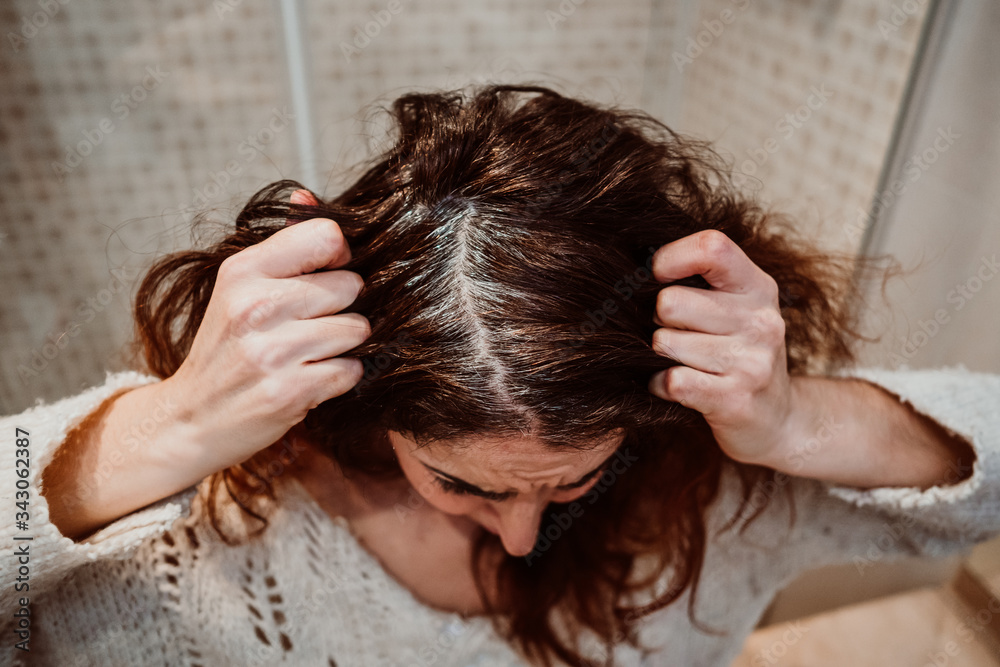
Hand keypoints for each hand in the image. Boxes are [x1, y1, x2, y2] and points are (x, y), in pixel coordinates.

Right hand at [166, 189, 369, 470]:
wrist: (191, 419)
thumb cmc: (225, 350)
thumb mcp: (239, 288)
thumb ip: (282, 245)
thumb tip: (308, 195)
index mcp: (243, 271)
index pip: (327, 236)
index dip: (338, 257)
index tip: (324, 276)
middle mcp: (255, 306)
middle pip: (351, 286)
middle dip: (341, 308)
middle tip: (308, 326)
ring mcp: (271, 351)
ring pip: (357, 329)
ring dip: (343, 346)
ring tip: (308, 354)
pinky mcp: (289, 392)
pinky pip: (351, 370)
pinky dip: (339, 378)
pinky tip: (309, 379)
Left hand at [647, 230, 792, 464]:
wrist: (778, 419)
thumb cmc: (740, 353)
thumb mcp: (737, 306)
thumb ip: (700, 281)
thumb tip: (639, 268)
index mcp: (758, 288)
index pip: (712, 248)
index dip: (671, 258)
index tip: (660, 277)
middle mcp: (761, 321)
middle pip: (670, 302)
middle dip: (658, 320)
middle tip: (675, 333)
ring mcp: (752, 363)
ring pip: (665, 343)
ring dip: (660, 356)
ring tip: (681, 362)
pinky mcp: (735, 400)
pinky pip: (672, 380)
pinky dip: (660, 385)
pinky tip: (675, 385)